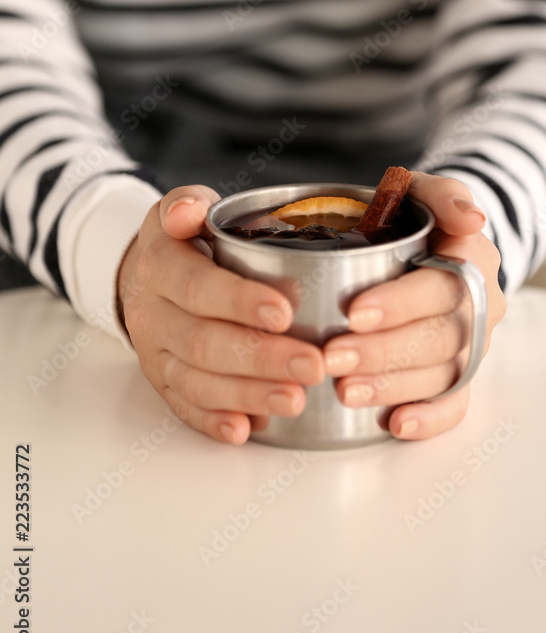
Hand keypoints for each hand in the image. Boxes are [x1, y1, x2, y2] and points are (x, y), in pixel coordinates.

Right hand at [117, 185, 324, 443]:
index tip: (285, 312)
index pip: (197, 286)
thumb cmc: (185, 240)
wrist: (146, 274)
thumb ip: (188, 203)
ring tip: (295, 399)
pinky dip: (217, 421)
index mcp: (158, 265)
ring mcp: (155, 353)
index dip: (239, 301)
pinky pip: (185, 408)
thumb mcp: (183, 208)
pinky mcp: (163, 382)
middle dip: (261, 357)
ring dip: (248, 394)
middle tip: (313, 365)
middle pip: (203, 341)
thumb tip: (189, 211)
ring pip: (197, 381)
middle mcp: (151, 313)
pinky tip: (250, 428)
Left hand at [322, 172, 505, 439]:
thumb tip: (470, 218)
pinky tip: (394, 424)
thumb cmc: (415, 218)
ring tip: (345, 390)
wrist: (433, 245)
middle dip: (384, 351)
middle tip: (333, 357)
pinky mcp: (462, 374)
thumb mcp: (424, 190)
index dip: (401, 303)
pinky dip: (429, 418)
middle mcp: (482, 305)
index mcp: (474, 259)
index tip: (353, 311)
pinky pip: (456, 404)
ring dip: (394, 385)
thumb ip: (443, 193)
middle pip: (442, 335)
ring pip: (444, 373)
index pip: (445, 284)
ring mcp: (474, 343)